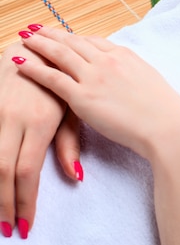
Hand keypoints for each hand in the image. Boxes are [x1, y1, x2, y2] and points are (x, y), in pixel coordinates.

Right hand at [0, 37, 80, 237]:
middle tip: (8, 227)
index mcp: (39, 121)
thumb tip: (76, 176)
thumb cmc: (58, 81)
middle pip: (1, 171)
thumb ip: (69, 143)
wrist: (31, 48)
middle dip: (3, 203)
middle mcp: (11, 119)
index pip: (26, 171)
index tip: (24, 224)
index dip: (23, 201)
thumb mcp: (70, 109)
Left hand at [12, 26, 179, 160]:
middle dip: (52, 34)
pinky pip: (52, 78)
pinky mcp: (83, 97)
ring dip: (39, 43)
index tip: (64, 35)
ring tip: (24, 37)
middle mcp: (108, 61)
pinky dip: (33, 68)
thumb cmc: (164, 110)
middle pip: (73, 42)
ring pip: (60, 54)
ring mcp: (94, 77)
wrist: (167, 126)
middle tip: (36, 28)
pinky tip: (19, 62)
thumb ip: (132, 73)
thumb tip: (127, 76)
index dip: (75, 37)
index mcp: (125, 56)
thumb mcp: (150, 80)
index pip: (94, 41)